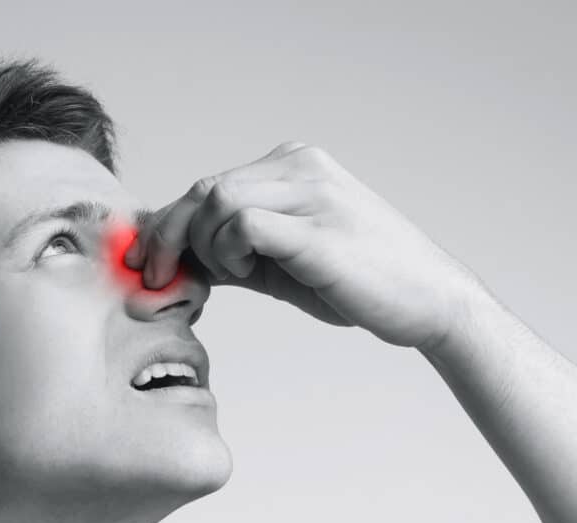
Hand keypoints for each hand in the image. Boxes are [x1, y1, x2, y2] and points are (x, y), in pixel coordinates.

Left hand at [128, 142, 485, 350]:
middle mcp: (301, 166)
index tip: (147, 262)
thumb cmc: (359, 284)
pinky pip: (243, 222)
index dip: (167, 224)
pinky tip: (248, 273)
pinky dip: (229, 251)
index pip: (209, 186)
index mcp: (294, 166)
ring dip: (205, 245)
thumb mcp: (286, 262)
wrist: (429, 302)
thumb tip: (177, 260)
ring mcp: (312, 191)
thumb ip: (236, 252)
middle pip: (203, 189)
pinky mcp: (318, 226)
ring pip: (216, 200)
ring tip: (233, 275)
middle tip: (156, 278)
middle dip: (168, 236)